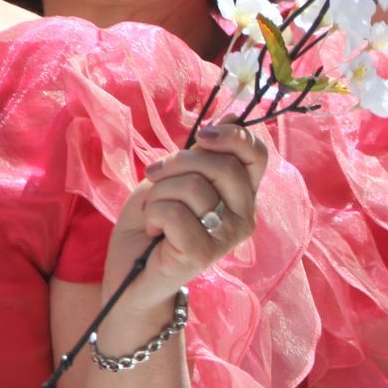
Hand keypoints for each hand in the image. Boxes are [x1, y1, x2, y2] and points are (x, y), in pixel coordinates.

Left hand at [107, 123, 268, 305]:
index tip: (201, 136)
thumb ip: (204, 153)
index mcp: (243, 194)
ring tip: (154, 213)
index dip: (232, 136)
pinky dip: (153, 214)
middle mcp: (245, 215)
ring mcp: (228, 237)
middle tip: (155, 177)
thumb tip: (234, 115)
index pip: (257, 154)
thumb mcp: (176, 177)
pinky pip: (175, 213)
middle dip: (178, 163)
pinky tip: (155, 230)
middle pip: (222, 165)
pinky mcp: (203, 253)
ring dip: (158, 194)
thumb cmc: (154, 222)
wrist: (130, 273)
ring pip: (193, 188)